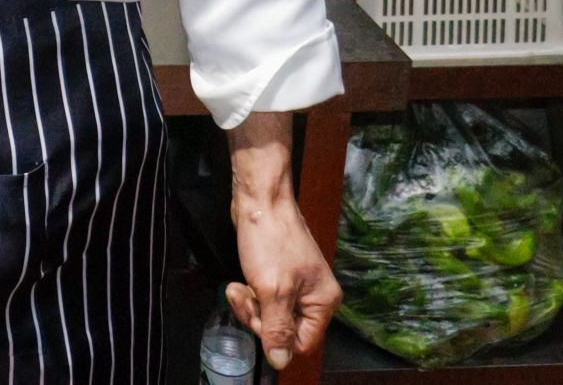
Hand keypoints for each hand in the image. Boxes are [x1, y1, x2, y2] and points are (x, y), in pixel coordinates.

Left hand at [227, 170, 341, 371]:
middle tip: (245, 295)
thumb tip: (281, 361)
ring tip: (239, 286)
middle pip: (285, 329)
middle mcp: (315, 296)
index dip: (275, 336)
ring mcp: (298, 284)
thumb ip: (277, 329)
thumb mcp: (272, 290)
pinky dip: (250, 292)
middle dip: (258, 316)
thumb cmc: (270, 239)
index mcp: (323, 302)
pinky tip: (239, 281)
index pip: (302, 343)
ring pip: (271, 314)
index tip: (258, 315)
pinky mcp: (280, 274)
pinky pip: (265, 297)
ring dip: (250, 304)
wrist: (260, 200)